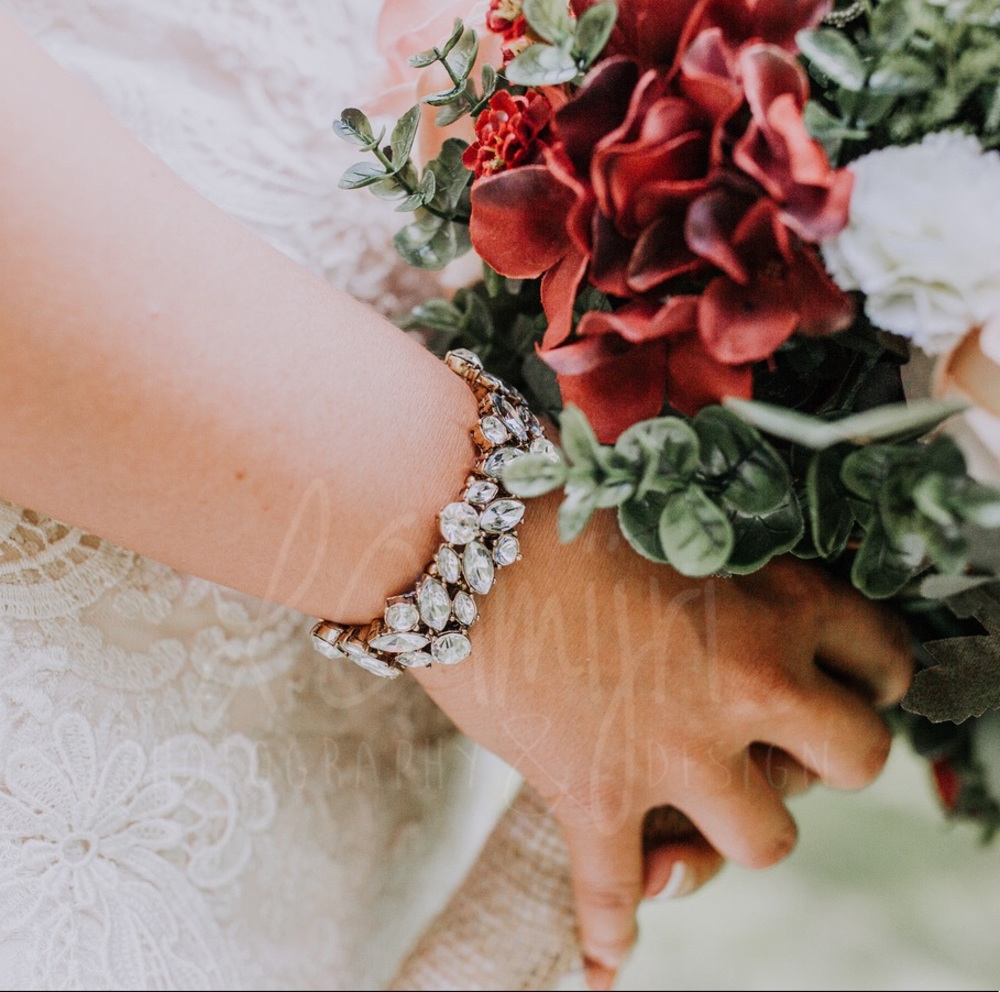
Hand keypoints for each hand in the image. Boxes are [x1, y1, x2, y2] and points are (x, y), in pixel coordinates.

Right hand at [412, 495, 912, 989]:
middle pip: (856, 761)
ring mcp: (671, 750)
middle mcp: (744, 684)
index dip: (870, 674)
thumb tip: (748, 619)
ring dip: (735, 830)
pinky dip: (611, 928)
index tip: (845, 681)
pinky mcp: (592, 796)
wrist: (455, 528)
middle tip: (781, 744)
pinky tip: (606, 961)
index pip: (882, 656)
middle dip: (826, 758)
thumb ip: (728, 576)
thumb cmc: (559, 505)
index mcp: (772, 602)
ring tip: (696, 811)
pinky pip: (617, 893)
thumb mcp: (672, 523)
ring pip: (764, 843)